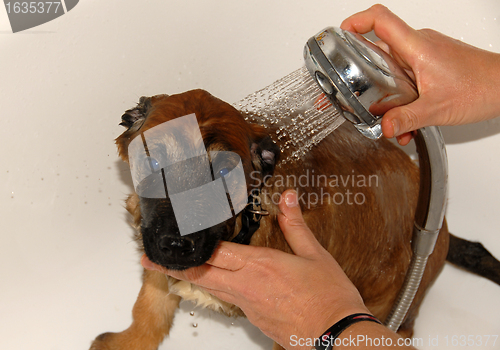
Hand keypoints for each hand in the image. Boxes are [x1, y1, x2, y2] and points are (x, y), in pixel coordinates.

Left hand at [141, 190, 367, 348]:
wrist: (338, 336)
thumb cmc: (329, 296)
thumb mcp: (315, 254)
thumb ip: (295, 224)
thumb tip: (287, 198)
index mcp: (261, 265)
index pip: (215, 254)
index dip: (188, 249)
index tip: (167, 246)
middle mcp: (248, 286)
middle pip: (201, 276)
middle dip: (173, 268)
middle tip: (151, 262)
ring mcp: (249, 305)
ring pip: (211, 289)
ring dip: (191, 278)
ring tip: (175, 270)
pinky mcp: (255, 319)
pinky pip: (229, 300)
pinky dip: (216, 289)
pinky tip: (219, 284)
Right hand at [341, 4, 499, 144]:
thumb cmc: (481, 87)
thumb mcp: (437, 109)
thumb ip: (406, 119)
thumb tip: (384, 126)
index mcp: (417, 48)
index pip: (380, 20)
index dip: (355, 22)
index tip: (339, 35)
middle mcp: (419, 46)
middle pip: (379, 47)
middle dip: (362, 71)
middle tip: (350, 89)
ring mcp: (426, 54)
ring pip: (393, 67)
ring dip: (385, 92)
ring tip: (386, 115)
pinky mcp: (432, 64)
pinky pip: (407, 75)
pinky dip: (401, 95)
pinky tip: (406, 118)